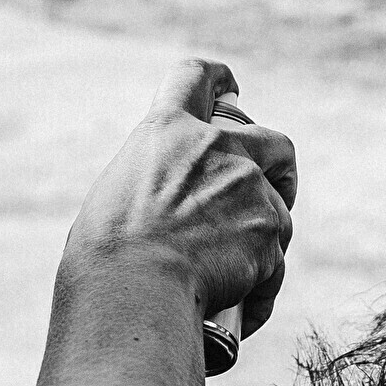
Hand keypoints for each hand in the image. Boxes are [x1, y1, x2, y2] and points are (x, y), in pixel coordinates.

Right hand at [69, 61, 299, 340]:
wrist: (134, 290)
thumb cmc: (106, 256)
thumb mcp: (116, 198)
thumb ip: (154, 185)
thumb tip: (167, 211)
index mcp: (167, 130)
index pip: (195, 78)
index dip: (218, 81)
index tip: (230, 89)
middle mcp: (216, 148)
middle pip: (272, 142)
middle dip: (277, 166)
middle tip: (273, 190)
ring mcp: (248, 186)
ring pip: (279, 208)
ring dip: (266, 235)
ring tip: (238, 272)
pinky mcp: (269, 229)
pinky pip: (276, 259)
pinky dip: (262, 283)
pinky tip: (245, 307)